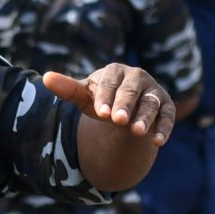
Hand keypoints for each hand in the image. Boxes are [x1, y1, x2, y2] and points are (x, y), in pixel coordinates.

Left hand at [42, 64, 173, 144]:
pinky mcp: (166, 107)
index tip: (100, 113)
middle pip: (131, 91)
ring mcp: (154, 92)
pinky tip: (157, 142)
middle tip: (118, 120)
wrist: (125, 112)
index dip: (105, 97)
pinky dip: (164, 128)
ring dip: (146, 117)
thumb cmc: (102, 101)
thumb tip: (46, 78)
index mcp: (115, 71)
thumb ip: (68, 89)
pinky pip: (168, 116)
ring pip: (151, 103)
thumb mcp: (84, 97)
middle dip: (125, 105)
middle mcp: (137, 77)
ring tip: (137, 132)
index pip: (110, 83)